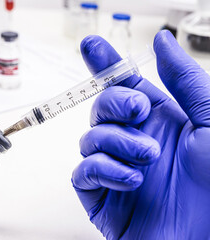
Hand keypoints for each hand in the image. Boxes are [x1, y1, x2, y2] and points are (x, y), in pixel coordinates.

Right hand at [72, 30, 209, 238]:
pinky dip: (104, 171)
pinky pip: (83, 171)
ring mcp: (114, 166)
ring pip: (90, 138)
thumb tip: (161, 41)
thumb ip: (185, 80)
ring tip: (148, 160)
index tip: (91, 46)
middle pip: (102, 107)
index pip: (124, 85)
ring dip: (119, 144)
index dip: (106, 63)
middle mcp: (133, 140)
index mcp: (158, 121)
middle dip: (116, 104)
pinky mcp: (99, 194)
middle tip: (139, 112)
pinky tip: (132, 181)